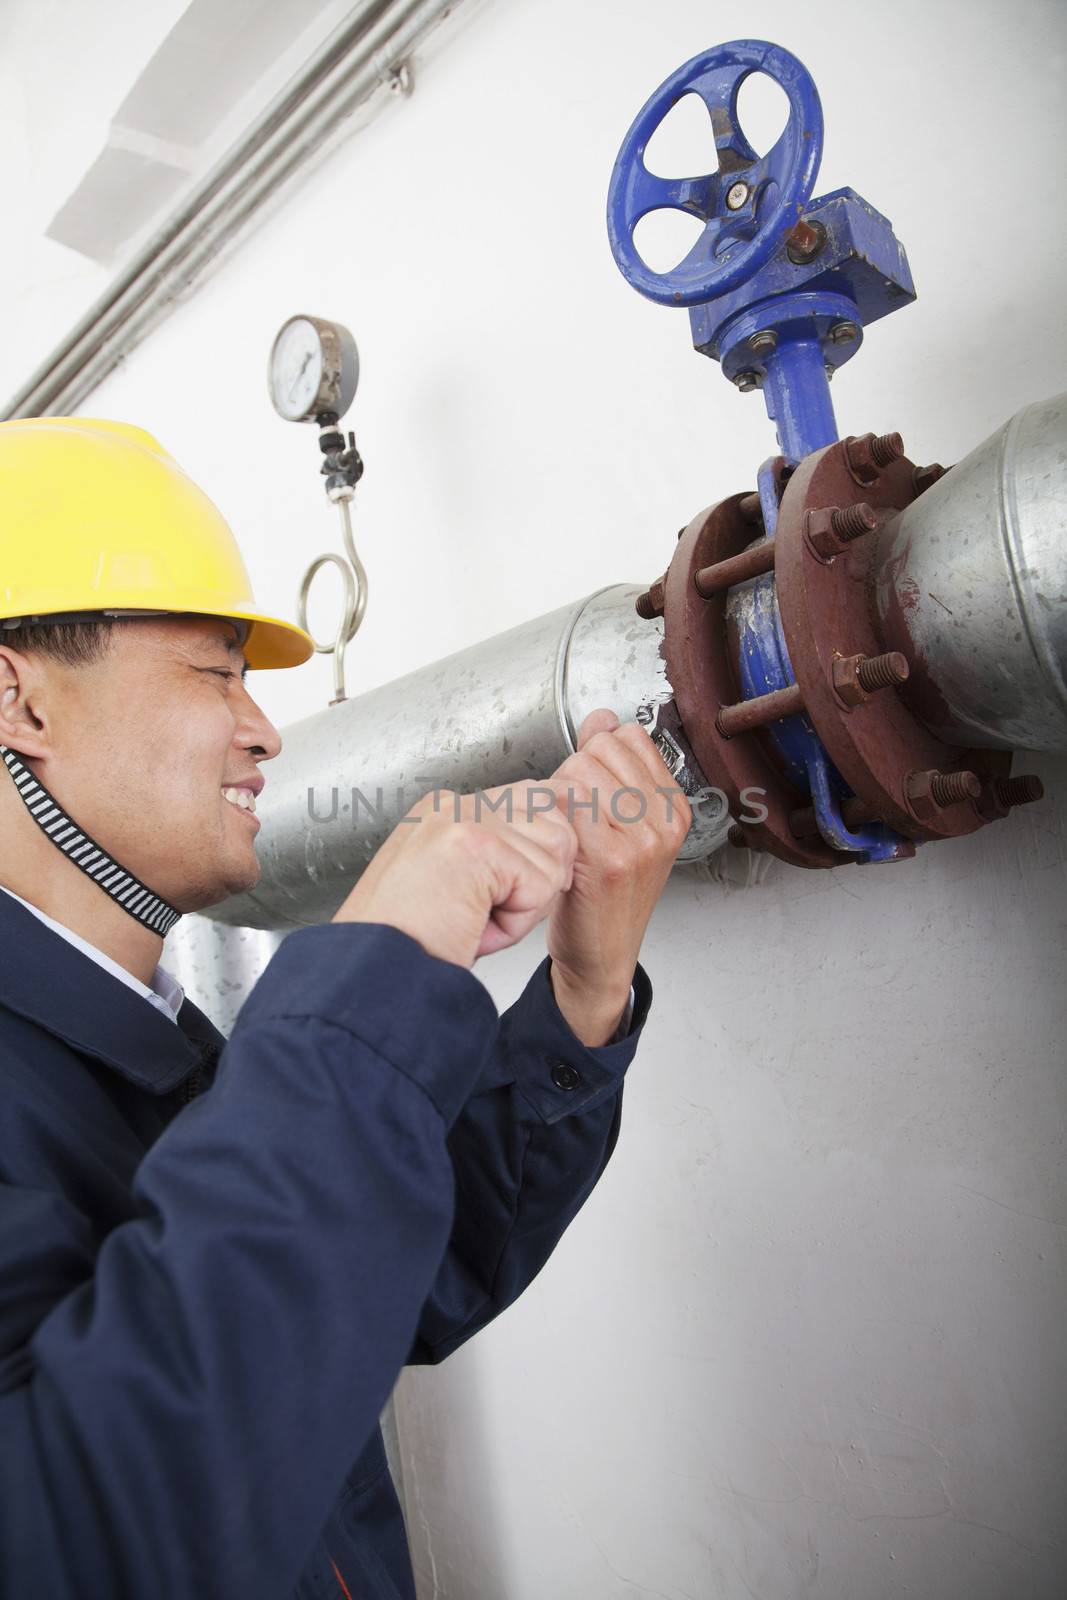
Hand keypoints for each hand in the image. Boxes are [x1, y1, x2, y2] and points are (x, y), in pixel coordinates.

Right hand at [331, 780, 577, 968]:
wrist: (373, 976)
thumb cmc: (412, 945)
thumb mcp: (461, 887)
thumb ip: (502, 856)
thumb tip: (562, 844)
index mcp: (448, 809)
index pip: (533, 803)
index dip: (532, 861)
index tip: (489, 898)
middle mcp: (454, 802)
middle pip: (554, 822)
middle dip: (536, 878)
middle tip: (480, 912)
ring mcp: (463, 817)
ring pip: (555, 853)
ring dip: (524, 903)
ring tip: (472, 916)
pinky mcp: (476, 843)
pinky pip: (542, 885)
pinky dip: (515, 922)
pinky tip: (472, 924)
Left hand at [543, 709, 691, 1042]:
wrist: (601, 952)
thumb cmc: (606, 891)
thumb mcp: (622, 824)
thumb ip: (613, 767)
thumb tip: (602, 718)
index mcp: (674, 807)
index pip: (627, 737)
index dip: (596, 757)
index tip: (593, 791)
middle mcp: (663, 822)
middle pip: (598, 751)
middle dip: (574, 775)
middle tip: (575, 818)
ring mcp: (640, 840)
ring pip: (578, 773)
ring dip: (558, 797)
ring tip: (567, 832)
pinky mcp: (607, 859)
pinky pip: (565, 804)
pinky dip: (550, 819)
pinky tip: (557, 845)